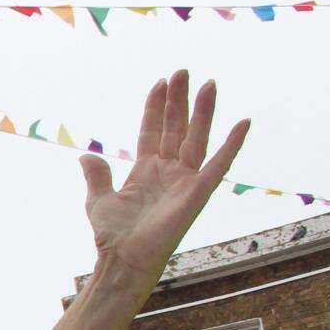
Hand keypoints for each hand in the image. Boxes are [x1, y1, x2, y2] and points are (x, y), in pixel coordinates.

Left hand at [79, 70, 248, 286]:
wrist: (123, 258)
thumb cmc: (112, 235)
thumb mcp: (99, 200)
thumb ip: (97, 175)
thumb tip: (86, 155)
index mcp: (146, 171)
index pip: (153, 131)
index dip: (156, 108)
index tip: (161, 82)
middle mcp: (168, 172)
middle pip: (176, 128)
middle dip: (179, 100)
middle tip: (184, 71)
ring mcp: (185, 180)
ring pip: (196, 137)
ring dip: (202, 111)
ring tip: (208, 83)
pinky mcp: (198, 192)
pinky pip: (220, 164)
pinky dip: (233, 144)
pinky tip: (244, 122)